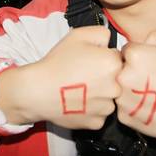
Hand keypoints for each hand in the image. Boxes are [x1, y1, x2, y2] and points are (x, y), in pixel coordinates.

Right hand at [0, 26, 121, 128]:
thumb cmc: (58, 61)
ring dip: (99, 94)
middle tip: (83, 76)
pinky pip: (99, 114)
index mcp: (113, 64)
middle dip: (104, 77)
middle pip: (116, 79)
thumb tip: (111, 43)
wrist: (38, 90)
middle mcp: (115, 87)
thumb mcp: (79, 35)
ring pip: (108, 98)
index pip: (117, 58)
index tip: (89, 61)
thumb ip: (102, 33)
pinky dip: (91, 110)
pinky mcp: (97, 122)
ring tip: (79, 90)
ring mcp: (106, 107)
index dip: (103, 57)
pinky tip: (78, 102)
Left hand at [116, 31, 155, 144]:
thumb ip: (154, 36)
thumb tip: (142, 41)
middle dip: (129, 71)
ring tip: (148, 92)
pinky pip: (123, 106)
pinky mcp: (123, 115)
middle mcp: (122, 76)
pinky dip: (132, 105)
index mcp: (134, 56)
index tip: (146, 63)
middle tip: (147, 78)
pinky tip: (147, 103)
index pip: (125, 50)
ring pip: (119, 88)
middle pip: (119, 69)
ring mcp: (121, 98)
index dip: (137, 55)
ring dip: (129, 88)